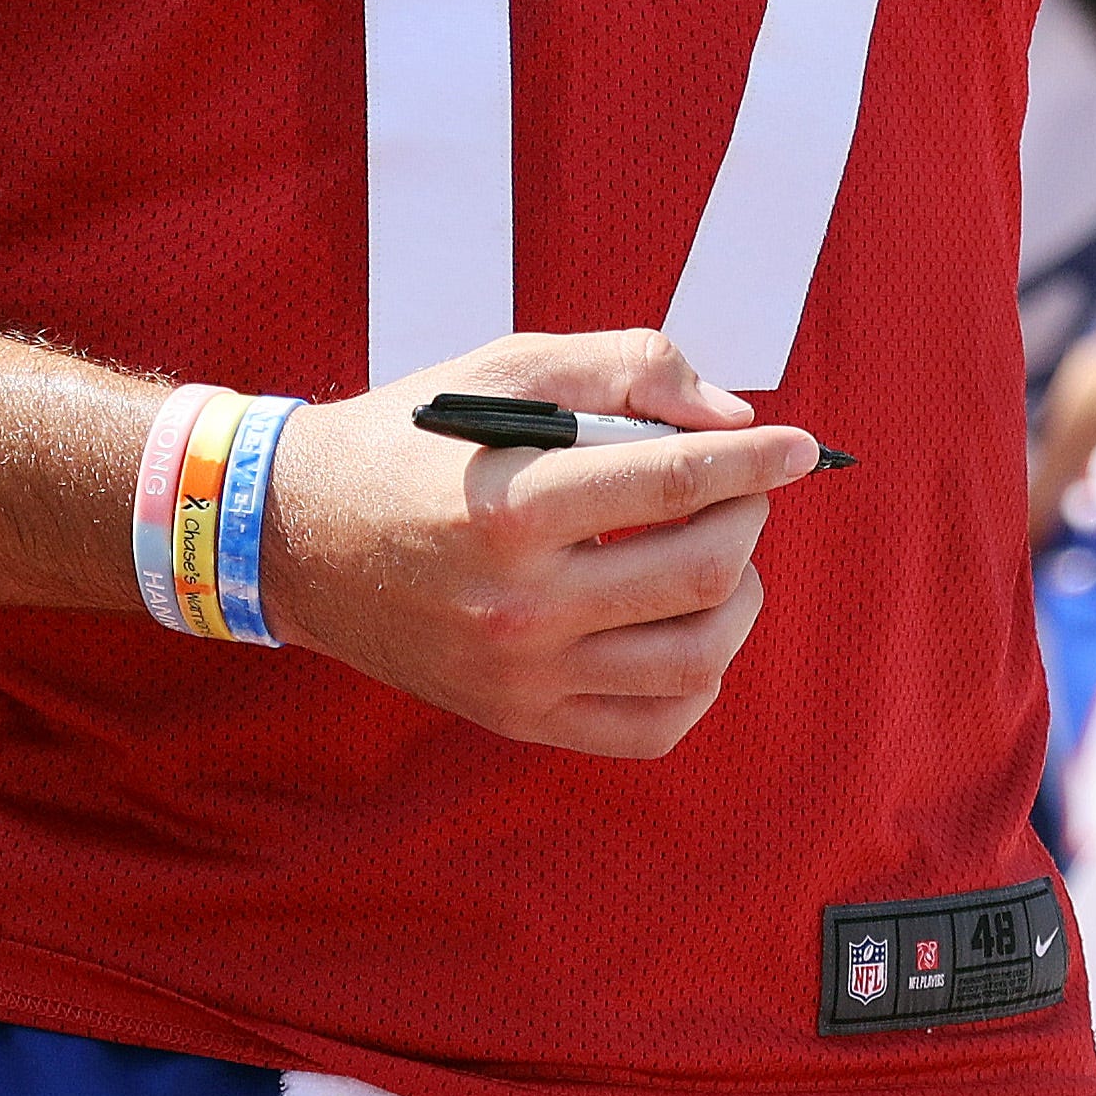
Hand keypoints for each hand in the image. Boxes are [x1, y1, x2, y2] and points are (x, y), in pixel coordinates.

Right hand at [256, 332, 816, 757]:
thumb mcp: (506, 369)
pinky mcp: (520, 719)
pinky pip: (655, 727)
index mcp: (510, 506)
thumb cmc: (410, 442)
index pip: (676, 483)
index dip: (758, 460)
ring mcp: (521, 676)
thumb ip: (626, 369)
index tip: (799, 446)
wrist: (296, 539)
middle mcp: (518, 604)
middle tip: (739, 490)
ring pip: (698, 658)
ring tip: (717, 554)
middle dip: (749, 518)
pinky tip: (684, 625)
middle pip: (705, 572)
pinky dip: (700, 678)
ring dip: (740, 596)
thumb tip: (731, 415)